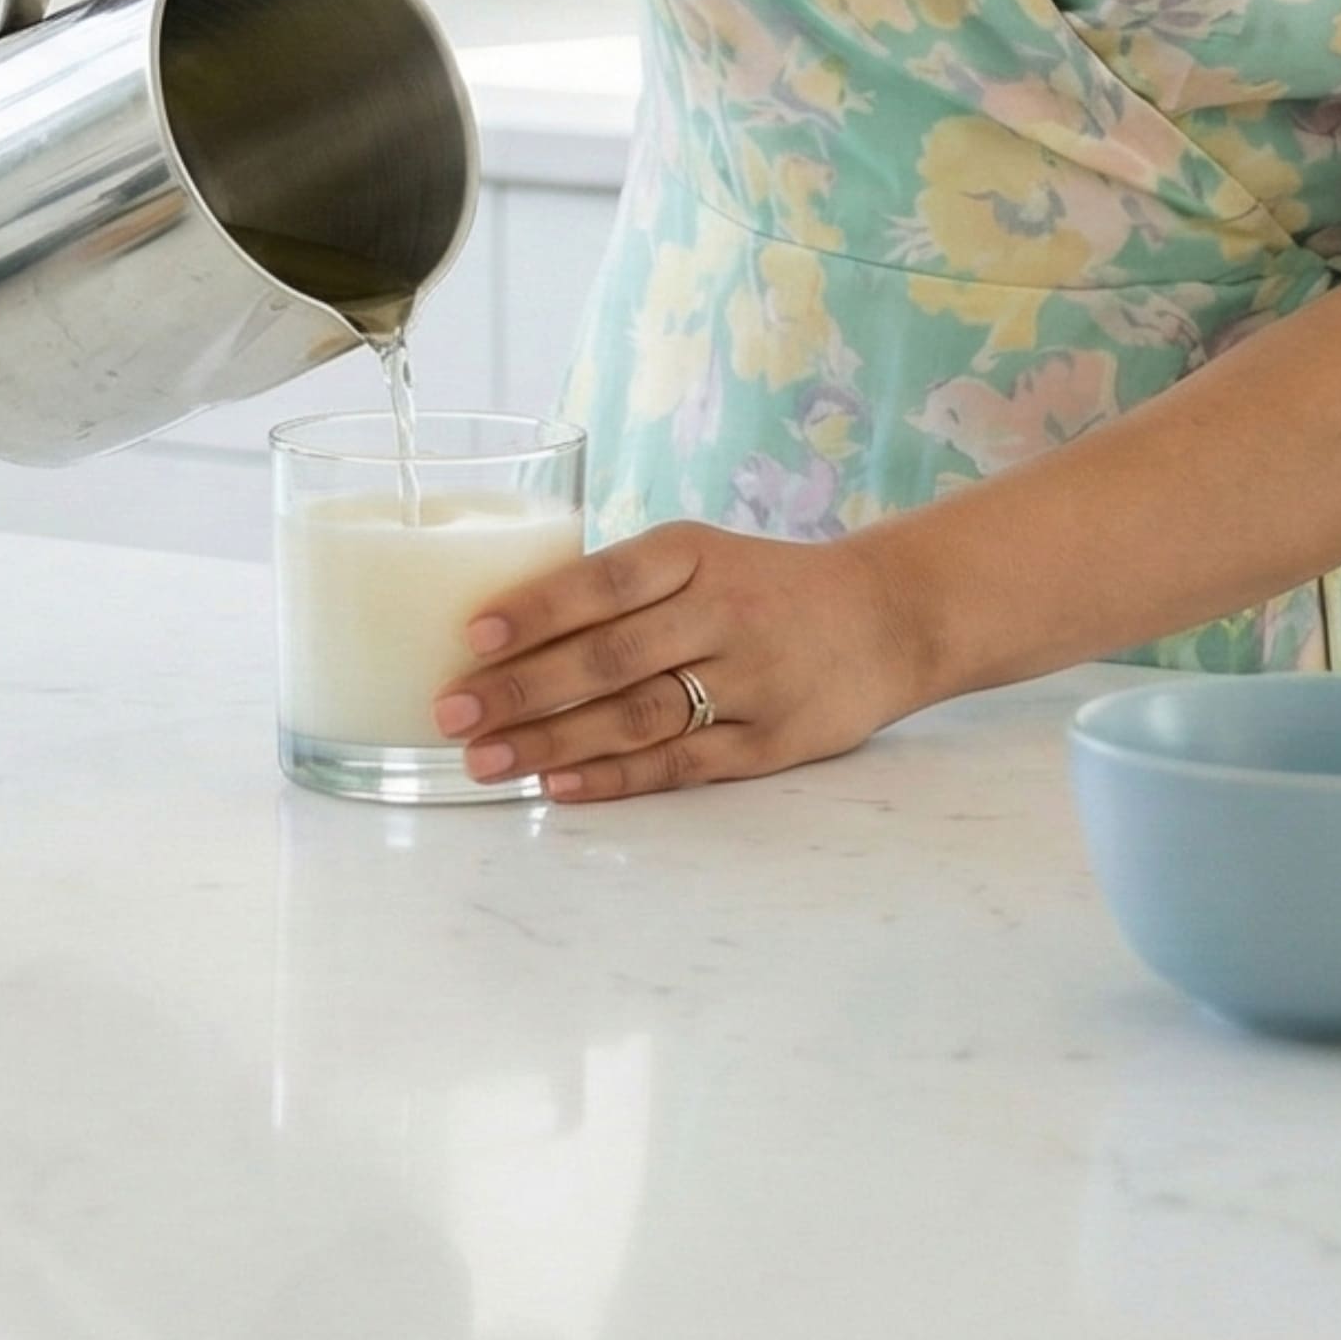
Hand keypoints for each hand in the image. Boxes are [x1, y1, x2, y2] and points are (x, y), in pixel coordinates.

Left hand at [430, 520, 928, 800]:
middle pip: (609, 657)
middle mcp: (719, 613)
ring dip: (555, 741)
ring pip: (637, 716)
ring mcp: (748, 681)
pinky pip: (682, 764)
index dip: (537, 609)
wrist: (887, 616)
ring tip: (487, 761)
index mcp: (691, 554)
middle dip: (522, 689)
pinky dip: (618, 777)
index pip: (603, 580)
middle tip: (453, 715)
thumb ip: (620, 587)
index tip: (471, 636)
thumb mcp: (699, 556)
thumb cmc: (761, 584)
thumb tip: (502, 627)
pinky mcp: (770, 743)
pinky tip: (561, 785)